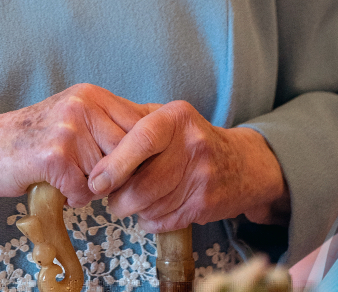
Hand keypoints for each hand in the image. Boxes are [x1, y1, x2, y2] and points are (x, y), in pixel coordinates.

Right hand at [0, 83, 152, 207]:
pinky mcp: (54, 156)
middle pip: (129, 150)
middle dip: (120, 173)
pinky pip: (85, 189)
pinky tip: (58, 187)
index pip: (142, 123)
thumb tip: (160, 136)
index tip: (139, 167)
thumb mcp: (75, 119)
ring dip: (94, 186)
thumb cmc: (33, 141)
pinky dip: (74, 197)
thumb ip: (110, 124)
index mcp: (92, 95)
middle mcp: (83, 105)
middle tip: (101, 180)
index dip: (144, 152)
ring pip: (109, 172)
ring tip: (72, 179)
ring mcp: (69, 129)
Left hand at [87, 101, 288, 231]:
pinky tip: (156, 208)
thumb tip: (94, 152)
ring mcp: (203, 175)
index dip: (114, 165)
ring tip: (137, 201)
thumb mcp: (169, 119)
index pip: (141, 140)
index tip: (97, 182)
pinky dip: (151, 220)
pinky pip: (163, 220)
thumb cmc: (192, 141)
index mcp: (177, 118)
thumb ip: (133, 125)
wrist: (243, 164)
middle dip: (119, 199)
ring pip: (150, 206)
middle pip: (142, 184)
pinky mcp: (206, 203)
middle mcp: (193, 143)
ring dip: (134, 210)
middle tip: (113, 198)